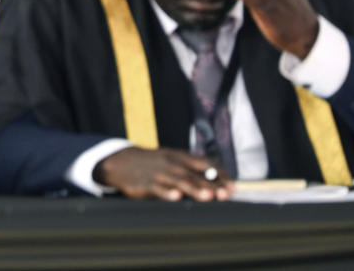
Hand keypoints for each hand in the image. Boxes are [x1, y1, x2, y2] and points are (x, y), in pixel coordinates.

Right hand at [93, 147, 232, 200]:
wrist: (121, 161)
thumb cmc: (153, 164)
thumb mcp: (172, 161)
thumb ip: (192, 171)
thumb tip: (218, 183)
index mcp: (181, 156)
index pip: (206, 164)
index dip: (220, 175)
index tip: (233, 186)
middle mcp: (172, 163)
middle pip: (195, 174)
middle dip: (211, 185)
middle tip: (226, 194)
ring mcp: (159, 173)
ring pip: (179, 180)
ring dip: (194, 188)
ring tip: (208, 196)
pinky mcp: (145, 183)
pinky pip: (157, 188)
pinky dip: (167, 192)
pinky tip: (175, 197)